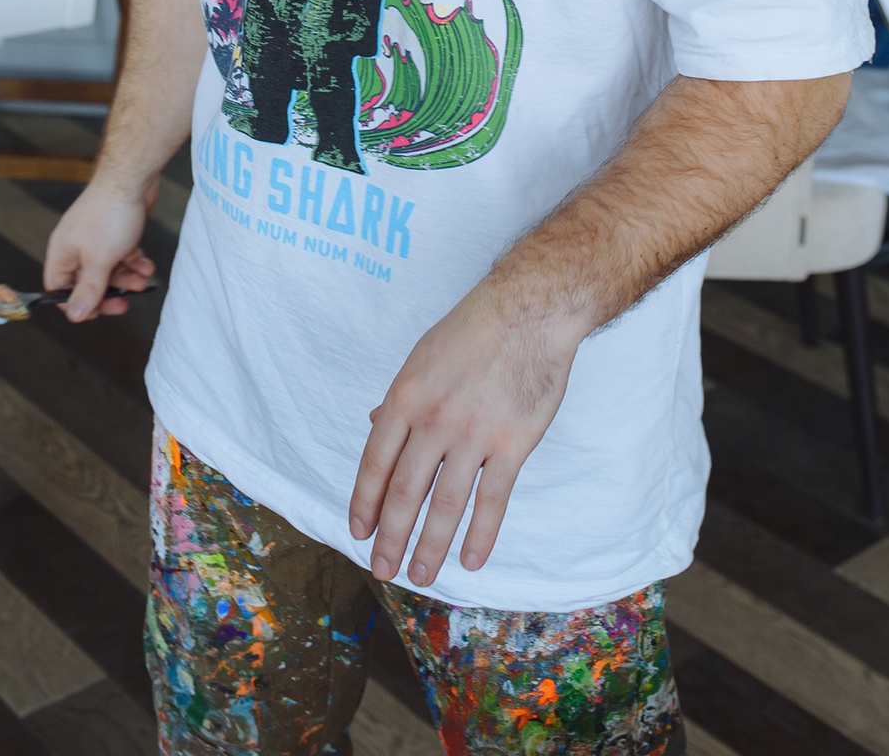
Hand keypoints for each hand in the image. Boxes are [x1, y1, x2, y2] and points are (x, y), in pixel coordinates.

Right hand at [43, 174, 158, 320]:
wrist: (132, 177)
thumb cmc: (110, 214)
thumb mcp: (99, 261)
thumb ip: (88, 290)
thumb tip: (75, 315)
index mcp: (62, 253)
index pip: (58, 288)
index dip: (74, 303)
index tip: (95, 311)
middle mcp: (75, 246)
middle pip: (86, 281)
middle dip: (107, 292)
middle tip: (124, 302)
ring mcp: (95, 237)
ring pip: (108, 268)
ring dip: (126, 278)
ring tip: (143, 281)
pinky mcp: (114, 229)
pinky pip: (121, 254)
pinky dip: (134, 262)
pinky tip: (147, 265)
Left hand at [348, 283, 579, 587]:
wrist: (529, 312)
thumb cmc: (473, 330)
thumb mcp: (422, 357)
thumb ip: (400, 398)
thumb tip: (374, 425)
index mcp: (406, 396)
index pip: (375, 462)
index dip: (365, 502)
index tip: (359, 532)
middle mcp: (434, 419)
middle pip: (405, 492)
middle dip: (391, 537)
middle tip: (384, 568)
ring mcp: (473, 434)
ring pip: (445, 504)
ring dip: (430, 546)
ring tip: (421, 575)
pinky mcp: (512, 444)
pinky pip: (493, 500)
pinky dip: (481, 535)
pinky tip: (471, 560)